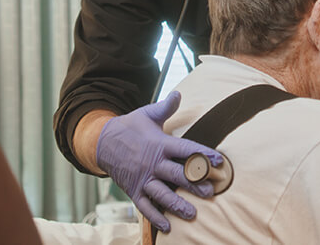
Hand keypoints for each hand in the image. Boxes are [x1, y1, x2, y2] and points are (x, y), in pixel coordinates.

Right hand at [96, 91, 222, 232]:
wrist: (101, 141)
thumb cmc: (129, 127)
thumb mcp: (147, 114)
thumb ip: (165, 107)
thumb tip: (178, 93)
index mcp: (160, 144)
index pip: (185, 149)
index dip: (202, 154)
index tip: (219, 160)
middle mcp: (153, 163)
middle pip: (176, 175)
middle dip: (193, 183)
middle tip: (209, 191)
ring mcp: (143, 178)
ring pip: (162, 194)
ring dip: (177, 204)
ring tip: (192, 213)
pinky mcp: (133, 190)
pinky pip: (145, 206)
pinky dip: (155, 217)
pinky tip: (167, 227)